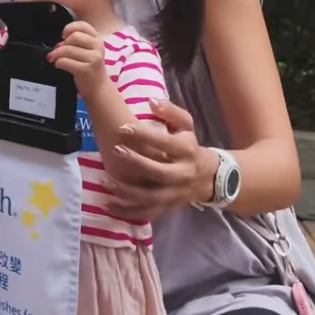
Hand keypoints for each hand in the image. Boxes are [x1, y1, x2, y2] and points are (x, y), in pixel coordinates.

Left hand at [49, 21, 106, 100]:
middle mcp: (98, 47)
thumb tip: (60, 41)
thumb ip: (77, 42)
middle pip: (74, 36)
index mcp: (98, 39)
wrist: (99, 88)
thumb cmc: (91, 68)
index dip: (70, 28)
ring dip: (57, 54)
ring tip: (55, 58)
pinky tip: (59, 65)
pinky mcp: (87, 69)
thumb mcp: (89, 51)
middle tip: (58, 50)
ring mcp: (94, 58)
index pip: (82, 25)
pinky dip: (58, 62)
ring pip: (68, 50)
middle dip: (62, 43)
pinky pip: (66, 61)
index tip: (63, 35)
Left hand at [100, 100, 215, 221]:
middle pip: (159, 172)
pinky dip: (127, 212)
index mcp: (187, 151)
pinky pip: (147, 212)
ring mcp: (175, 194)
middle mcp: (182, 174)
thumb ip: (170, 111)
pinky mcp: (167, 207)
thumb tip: (151, 101)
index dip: (144, 136)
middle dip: (136, 163)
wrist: (208, 177)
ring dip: (127, 191)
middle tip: (115, 150)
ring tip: (106, 180)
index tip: (123, 128)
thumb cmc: (190, 145)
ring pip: (151, 197)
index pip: (166, 144)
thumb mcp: (186, 125)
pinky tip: (109, 205)